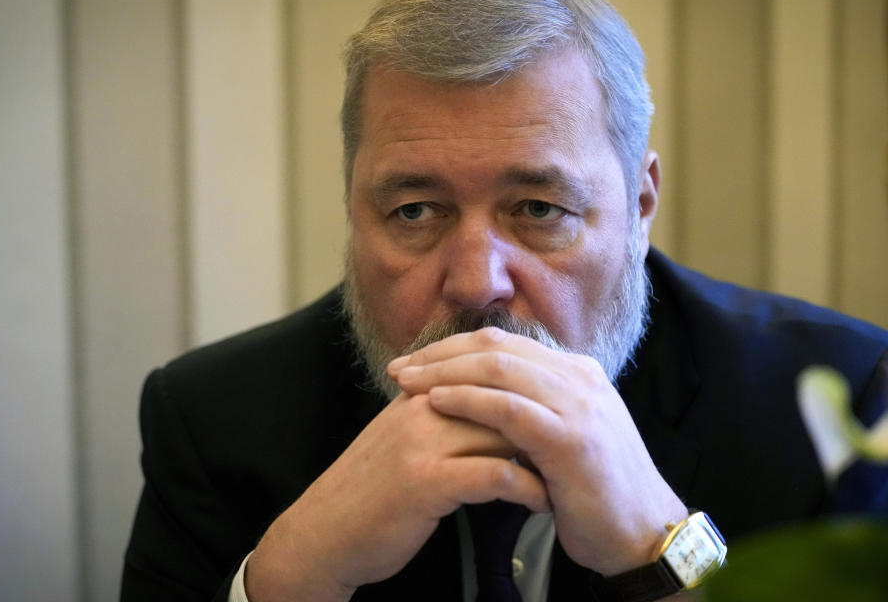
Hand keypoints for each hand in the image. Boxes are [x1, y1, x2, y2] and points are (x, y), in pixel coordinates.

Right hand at [246, 391, 549, 601]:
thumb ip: (443, 416)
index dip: (534, 391)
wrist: (323, 533)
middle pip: (504, 394)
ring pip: (505, 430)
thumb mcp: (404, 439)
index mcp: (421, 392)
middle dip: (547, 418)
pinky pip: (495, 475)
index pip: (490, 372)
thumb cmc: (371, 492)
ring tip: (572, 473)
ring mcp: (423, 442)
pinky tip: (544, 503)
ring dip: (546, 454)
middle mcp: (423, 407)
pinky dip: (528, 489)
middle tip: (582, 442)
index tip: (567, 414)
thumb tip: (493, 408)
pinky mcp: (425, 481)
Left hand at [389, 326, 687, 575]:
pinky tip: (437, 402)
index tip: (416, 361)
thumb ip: (534, 407)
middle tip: (399, 368)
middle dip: (440, 354)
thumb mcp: (564, 434)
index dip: (453, 348)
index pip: (505, 343)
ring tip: (407, 382)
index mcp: (576, 372)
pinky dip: (468, 400)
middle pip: (496, 348)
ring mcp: (579, 406)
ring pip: (499, 369)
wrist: (643, 535)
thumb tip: (481, 394)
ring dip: (444, 372)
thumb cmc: (594, 491)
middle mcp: (580, 378)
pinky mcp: (572, 439)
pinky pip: (509, 408)